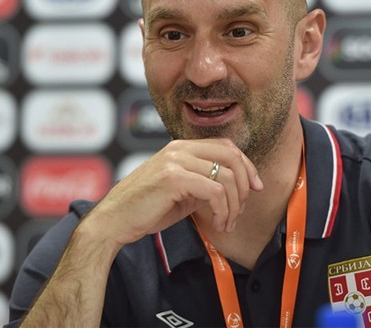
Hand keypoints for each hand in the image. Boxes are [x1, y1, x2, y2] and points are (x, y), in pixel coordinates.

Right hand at [81, 138, 263, 247]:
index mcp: (181, 147)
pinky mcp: (173, 178)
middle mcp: (179, 148)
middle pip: (232, 156)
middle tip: (241, 210)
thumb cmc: (146, 208)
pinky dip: (223, 211)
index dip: (247, 165)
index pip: (227, 146)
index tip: (256, 187)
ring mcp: (176, 160)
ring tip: (227, 223)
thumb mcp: (182, 190)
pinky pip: (215, 192)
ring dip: (234, 205)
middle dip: (246, 185)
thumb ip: (205, 182)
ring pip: (227, 177)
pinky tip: (218, 224)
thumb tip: (238, 188)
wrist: (114, 220)